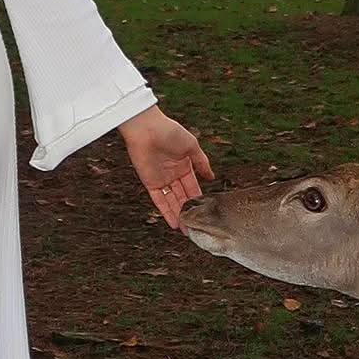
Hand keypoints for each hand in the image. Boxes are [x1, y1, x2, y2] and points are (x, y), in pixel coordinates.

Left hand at [121, 107, 211, 229]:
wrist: (147, 128)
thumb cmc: (169, 131)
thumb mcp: (192, 146)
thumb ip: (202, 163)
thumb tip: (212, 177)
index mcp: (184, 165)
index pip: (193, 187)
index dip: (199, 200)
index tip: (205, 214)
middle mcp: (173, 175)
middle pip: (183, 197)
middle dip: (189, 212)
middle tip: (197, 228)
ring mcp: (161, 180)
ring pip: (172, 202)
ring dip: (179, 216)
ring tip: (187, 231)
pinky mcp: (150, 183)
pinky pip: (159, 200)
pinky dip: (166, 212)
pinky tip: (174, 223)